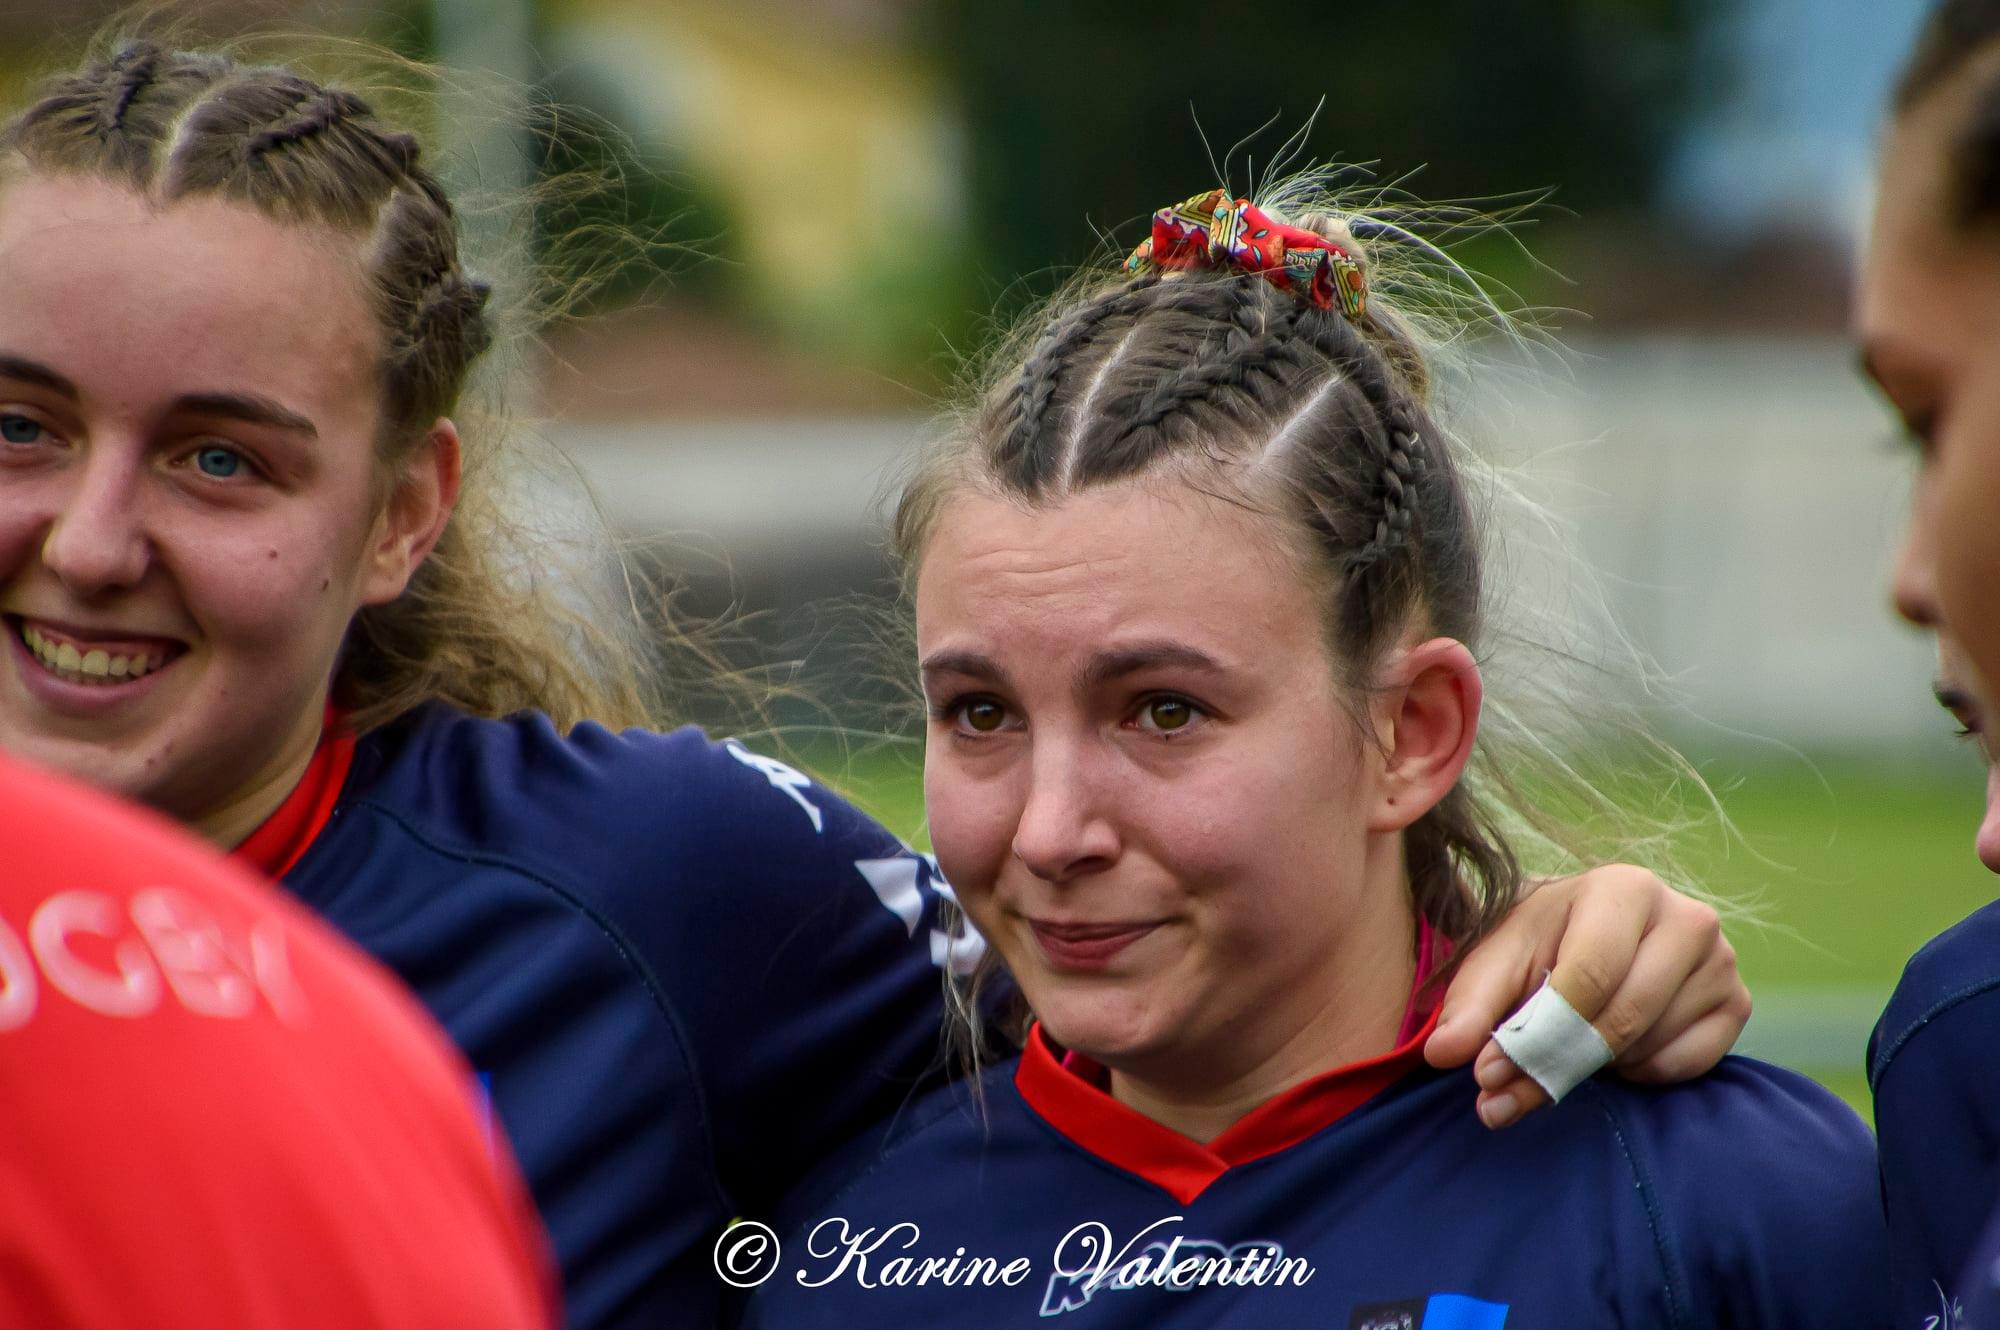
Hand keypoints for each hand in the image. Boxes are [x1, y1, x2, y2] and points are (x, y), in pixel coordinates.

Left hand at [1422, 864, 1748, 1128]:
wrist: (1588, 934)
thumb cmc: (1536, 943)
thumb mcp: (1494, 962)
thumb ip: (1469, 1006)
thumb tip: (1444, 1053)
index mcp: (1624, 888)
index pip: (1589, 975)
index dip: (1537, 1033)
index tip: (1487, 1073)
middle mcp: (1687, 917)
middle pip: (1623, 1016)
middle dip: (1558, 1059)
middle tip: (1507, 1090)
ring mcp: (1721, 962)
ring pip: (1649, 1045)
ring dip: (1596, 1063)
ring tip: (1567, 1038)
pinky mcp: (1737, 1004)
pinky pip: (1684, 1066)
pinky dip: (1639, 1071)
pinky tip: (1614, 1043)